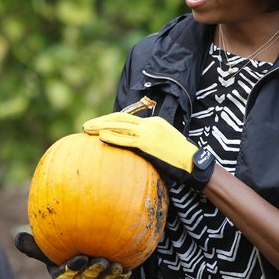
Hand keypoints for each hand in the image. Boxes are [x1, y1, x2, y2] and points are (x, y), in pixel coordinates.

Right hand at [15, 232, 130, 278]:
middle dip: (93, 272)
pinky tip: (128, 267)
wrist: (88, 263)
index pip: (66, 274)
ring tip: (116, 265)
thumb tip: (18, 236)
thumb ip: (37, 246)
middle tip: (101, 260)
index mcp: (62, 275)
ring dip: (109, 275)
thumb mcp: (51, 253)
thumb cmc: (66, 257)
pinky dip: (122, 276)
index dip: (73, 268)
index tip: (81, 258)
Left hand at [83, 113, 214, 190]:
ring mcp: (148, 133)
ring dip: (101, 127)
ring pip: (119, 126)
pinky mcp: (147, 144)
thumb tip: (136, 146)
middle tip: (87, 125)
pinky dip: (112, 137)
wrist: (191, 160)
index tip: (99, 124)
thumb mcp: (165, 140)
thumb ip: (151, 139)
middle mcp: (149, 124)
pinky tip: (101, 137)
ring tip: (87, 129)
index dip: (111, 120)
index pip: (128, 118)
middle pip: (120, 118)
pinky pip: (126, 140)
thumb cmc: (179, 154)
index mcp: (153, 121)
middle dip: (101, 120)